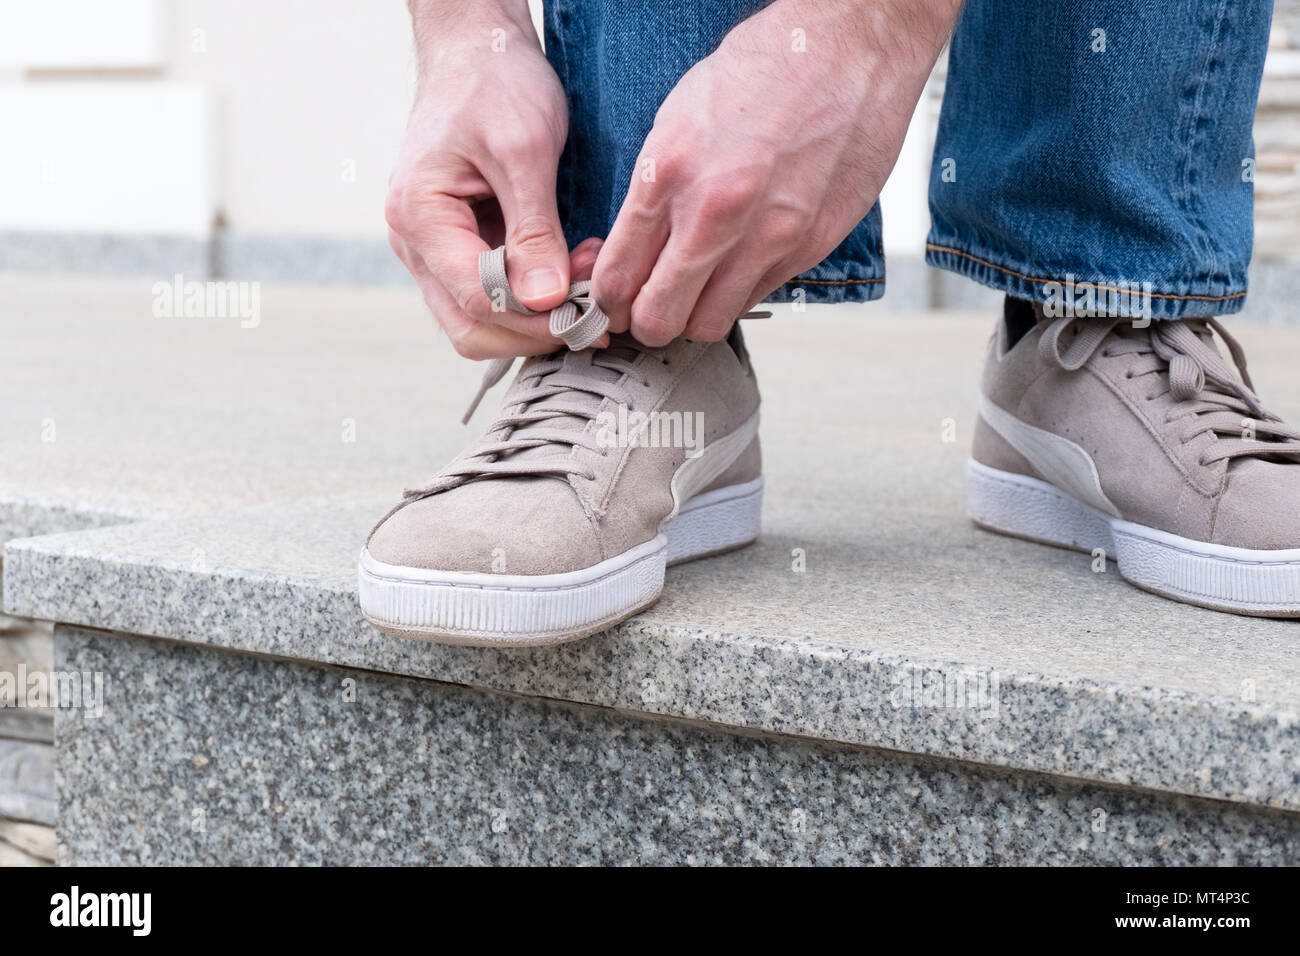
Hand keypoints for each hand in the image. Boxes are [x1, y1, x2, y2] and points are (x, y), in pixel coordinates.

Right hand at [386, 1, 605, 358]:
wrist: (477, 49)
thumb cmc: (494, 82)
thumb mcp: (524, 150)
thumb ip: (535, 230)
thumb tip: (545, 302)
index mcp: (419, 216)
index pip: (478, 300)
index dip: (537, 320)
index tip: (590, 314)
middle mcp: (415, 242)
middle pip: (472, 327)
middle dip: (536, 329)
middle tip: (594, 310)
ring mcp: (433, 248)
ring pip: (481, 320)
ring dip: (537, 317)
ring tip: (587, 283)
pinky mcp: (458, 246)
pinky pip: (492, 294)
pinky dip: (533, 296)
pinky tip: (571, 269)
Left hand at [592, 0, 961, 345]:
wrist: (849, 46)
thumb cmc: (764, 69)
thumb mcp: (678, 119)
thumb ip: (654, 191)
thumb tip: (635, 248)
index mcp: (668, 175)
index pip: (616, 279)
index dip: (607, 304)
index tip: (611, 304)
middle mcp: (714, 214)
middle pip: (658, 318)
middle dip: (645, 322)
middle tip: (649, 310)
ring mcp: (766, 236)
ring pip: (709, 324)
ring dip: (694, 317)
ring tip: (696, 293)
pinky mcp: (809, 245)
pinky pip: (757, 298)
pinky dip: (740, 293)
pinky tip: (740, 265)